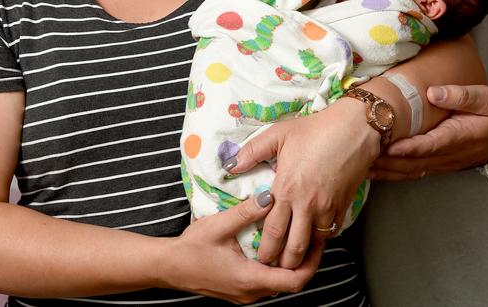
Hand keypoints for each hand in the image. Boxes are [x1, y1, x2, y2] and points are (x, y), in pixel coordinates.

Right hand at [169, 192, 322, 303]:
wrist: (169, 267)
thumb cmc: (191, 248)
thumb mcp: (219, 225)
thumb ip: (246, 212)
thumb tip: (271, 196)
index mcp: (249, 279)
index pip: (293, 281)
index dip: (311, 263)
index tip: (318, 241)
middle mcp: (251, 292)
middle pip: (290, 282)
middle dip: (305, 259)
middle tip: (313, 233)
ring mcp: (245, 292)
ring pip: (278, 281)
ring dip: (291, 261)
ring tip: (298, 234)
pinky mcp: (240, 287)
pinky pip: (267, 279)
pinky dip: (277, 263)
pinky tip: (277, 243)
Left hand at [228, 98, 379, 269]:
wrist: (354, 130)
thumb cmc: (315, 130)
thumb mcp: (279, 133)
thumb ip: (252, 151)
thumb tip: (230, 166)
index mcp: (286, 188)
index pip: (272, 231)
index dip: (264, 249)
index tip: (258, 257)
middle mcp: (306, 204)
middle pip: (292, 247)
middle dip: (281, 263)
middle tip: (273, 269)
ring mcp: (326, 208)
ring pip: (312, 244)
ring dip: (301, 256)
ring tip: (291, 262)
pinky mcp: (342, 207)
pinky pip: (329, 233)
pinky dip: (320, 240)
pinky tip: (312, 238)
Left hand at [369, 84, 487, 179]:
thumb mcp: (485, 98)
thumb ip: (460, 95)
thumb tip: (433, 93)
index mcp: (457, 137)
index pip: (429, 145)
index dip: (408, 147)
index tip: (388, 146)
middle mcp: (446, 154)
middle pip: (414, 162)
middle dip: (388, 162)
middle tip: (363, 157)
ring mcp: (441, 162)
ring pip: (411, 170)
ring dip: (388, 171)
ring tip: (362, 166)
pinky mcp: (437, 164)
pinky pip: (414, 171)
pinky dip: (395, 173)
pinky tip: (377, 171)